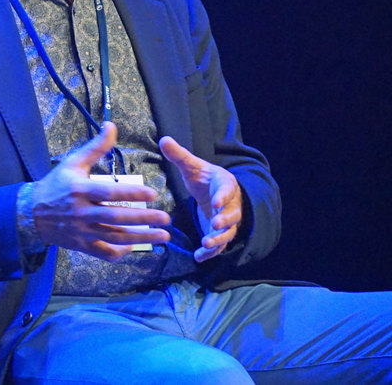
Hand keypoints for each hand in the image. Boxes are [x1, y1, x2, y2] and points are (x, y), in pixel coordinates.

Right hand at [31, 122, 170, 260]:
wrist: (32, 212)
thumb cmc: (56, 184)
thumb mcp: (73, 162)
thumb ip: (96, 146)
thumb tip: (111, 125)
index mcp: (80, 190)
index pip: (109, 193)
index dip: (131, 194)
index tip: (153, 193)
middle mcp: (82, 213)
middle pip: (116, 218)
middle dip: (143, 219)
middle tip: (166, 218)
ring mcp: (83, 232)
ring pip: (115, 238)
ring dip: (141, 238)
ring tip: (163, 235)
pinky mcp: (82, 246)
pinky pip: (104, 253)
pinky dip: (120, 253)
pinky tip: (135, 246)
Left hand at [159, 136, 242, 261]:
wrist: (216, 192)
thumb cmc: (204, 178)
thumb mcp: (192, 166)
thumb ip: (179, 155)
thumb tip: (164, 139)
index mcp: (225, 185)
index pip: (227, 190)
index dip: (223, 196)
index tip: (216, 202)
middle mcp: (231, 204)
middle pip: (232, 214)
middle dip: (224, 220)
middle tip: (214, 224)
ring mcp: (227, 221)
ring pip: (228, 232)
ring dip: (218, 239)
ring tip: (206, 243)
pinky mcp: (220, 233)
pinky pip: (219, 245)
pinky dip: (210, 252)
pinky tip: (199, 257)